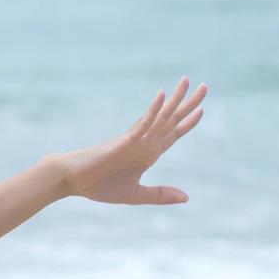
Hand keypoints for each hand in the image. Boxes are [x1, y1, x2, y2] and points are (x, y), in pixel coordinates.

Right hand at [49, 78, 205, 204]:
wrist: (74, 180)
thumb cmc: (100, 186)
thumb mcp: (136, 195)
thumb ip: (160, 195)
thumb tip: (186, 197)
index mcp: (148, 153)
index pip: (173, 134)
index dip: (188, 123)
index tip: (201, 110)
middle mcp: (145, 142)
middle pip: (173, 120)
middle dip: (189, 103)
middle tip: (205, 86)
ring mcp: (136, 139)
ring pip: (161, 116)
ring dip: (176, 99)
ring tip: (187, 81)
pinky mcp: (125, 140)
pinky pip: (143, 123)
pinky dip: (153, 110)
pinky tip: (162, 96)